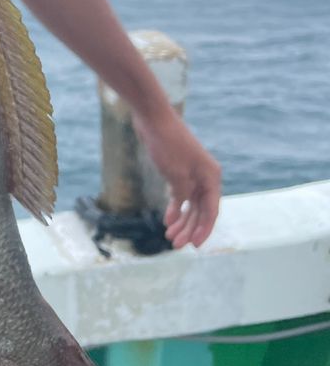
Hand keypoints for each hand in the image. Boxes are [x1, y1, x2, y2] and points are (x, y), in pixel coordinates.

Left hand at [133, 106, 221, 248]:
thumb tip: (184, 208)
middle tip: (175, 245)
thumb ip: (183, 194)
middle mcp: (205, 177)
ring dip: (182, 221)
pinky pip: (180, 195)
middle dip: (189, 229)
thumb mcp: (176, 174)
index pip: (211, 211)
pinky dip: (175, 207)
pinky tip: (168, 220)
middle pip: (200, 210)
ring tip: (169, 236)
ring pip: (190, 204)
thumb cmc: (167, 144)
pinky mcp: (178, 170)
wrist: (153, 118)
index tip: (194, 246)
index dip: (203, 230)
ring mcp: (192, 174)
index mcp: (211, 177)